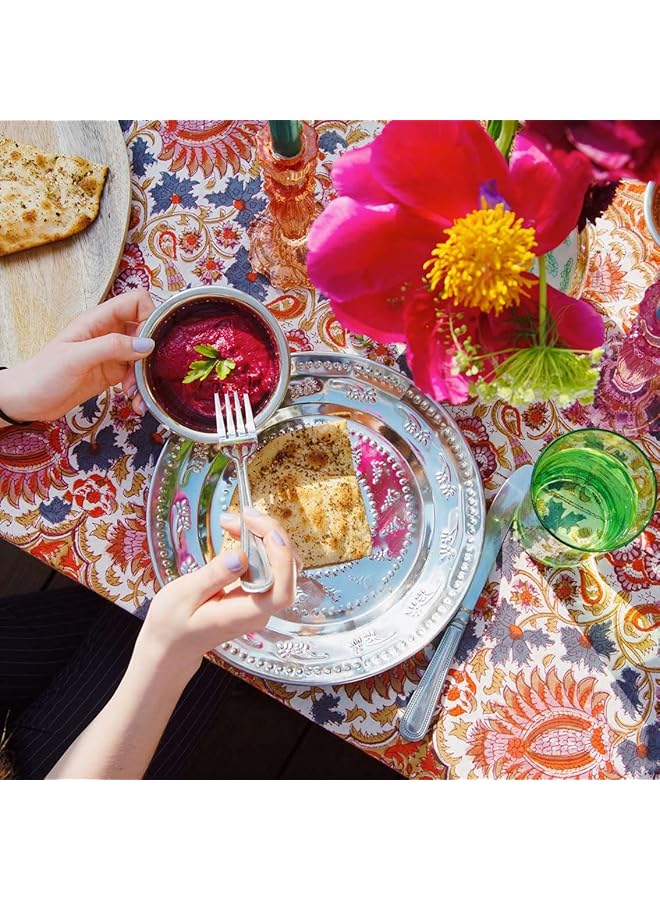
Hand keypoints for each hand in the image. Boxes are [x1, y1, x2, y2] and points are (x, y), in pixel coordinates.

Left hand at [0, 289, 155, 422]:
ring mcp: (112, 353)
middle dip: (150, 353)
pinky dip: (139, 388)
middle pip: (145, 331)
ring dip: (145, 375)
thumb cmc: (44, 374)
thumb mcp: (77, 358)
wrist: (28, 401)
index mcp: (98, 320)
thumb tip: (147, 344)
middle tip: (144, 373)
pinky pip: (136, 375)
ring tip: (134, 393)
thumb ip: (112, 347)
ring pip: (143, 356)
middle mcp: (108, 333)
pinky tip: (133, 400)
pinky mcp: (113, 373)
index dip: (150, 316)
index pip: (136, 302)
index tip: (152, 341)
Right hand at [134, 511, 297, 679]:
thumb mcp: (184, 596)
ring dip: (264, 536)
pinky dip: (257, 543)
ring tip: (235, 520)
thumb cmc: (173, 624)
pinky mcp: (255, 591)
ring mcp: (260, 600)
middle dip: (271, 535)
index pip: (282, 592)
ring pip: (281, 564)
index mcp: (245, 615)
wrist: (171, 644)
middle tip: (244, 515)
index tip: (267, 532)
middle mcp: (260, 609)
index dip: (283, 561)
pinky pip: (268, 564)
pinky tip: (237, 531)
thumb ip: (213, 576)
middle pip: (287, 570)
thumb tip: (240, 555)